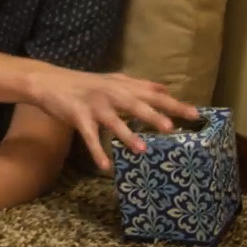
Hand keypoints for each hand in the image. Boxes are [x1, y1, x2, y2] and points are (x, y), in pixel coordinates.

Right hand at [27, 67, 202, 171]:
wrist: (49, 82)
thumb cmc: (84, 83)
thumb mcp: (113, 80)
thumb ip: (139, 85)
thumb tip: (166, 89)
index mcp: (122, 87)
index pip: (153, 94)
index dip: (174, 104)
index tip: (197, 114)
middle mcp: (111, 94)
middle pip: (135, 105)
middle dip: (154, 116)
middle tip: (172, 128)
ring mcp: (94, 106)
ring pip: (113, 121)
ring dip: (126, 134)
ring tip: (142, 149)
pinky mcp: (77, 116)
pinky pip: (89, 136)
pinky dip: (96, 151)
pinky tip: (105, 166)